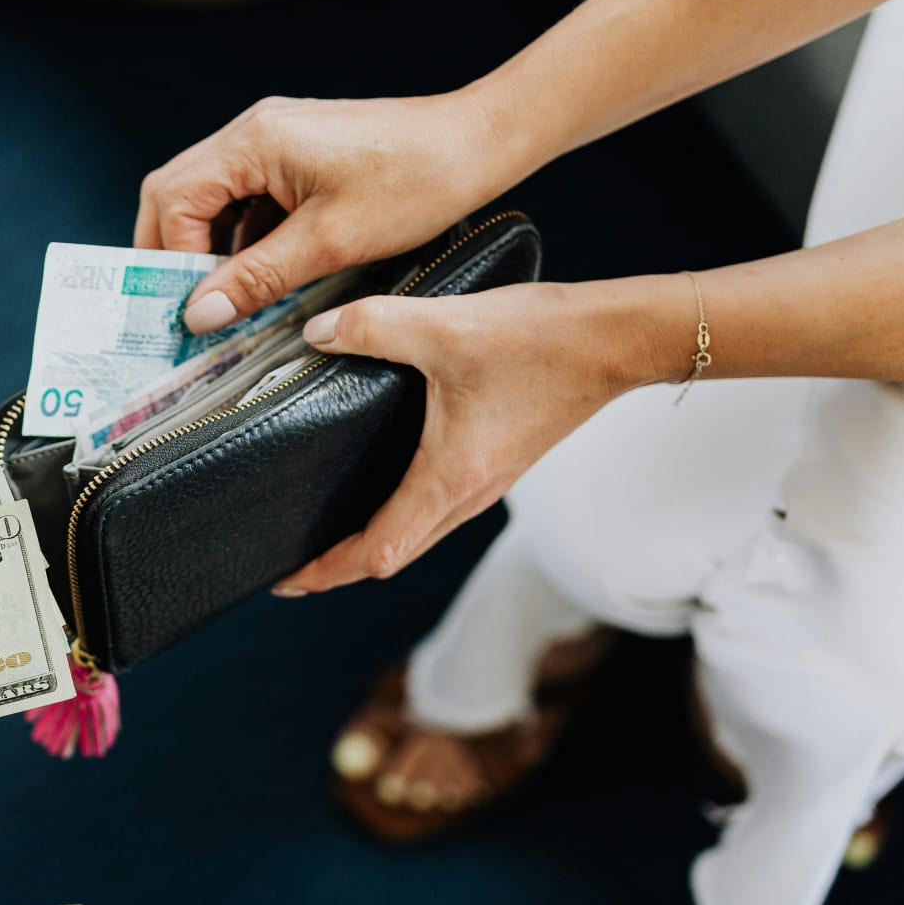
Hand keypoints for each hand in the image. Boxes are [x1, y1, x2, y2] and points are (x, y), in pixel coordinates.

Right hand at [135, 90, 524, 332]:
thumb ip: (257, 278)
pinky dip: (244, 239)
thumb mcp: (329, 243)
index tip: (190, 310)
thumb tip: (198, 314)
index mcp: (254, 141)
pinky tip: (266, 275)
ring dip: (211, 249)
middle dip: (175, 254)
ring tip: (231, 299)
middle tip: (188, 308)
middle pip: (177, 193)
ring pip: (211, 199)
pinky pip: (247, 198)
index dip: (171, 259)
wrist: (479, 142)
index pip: (173, 199)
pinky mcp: (297, 155)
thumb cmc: (415, 182)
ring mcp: (274, 139)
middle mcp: (254, 130)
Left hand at [272, 278, 669, 592]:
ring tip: (321, 536)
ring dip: (369, 546)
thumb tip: (315, 331)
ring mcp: (484, 485)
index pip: (376, 553)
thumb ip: (372, 325)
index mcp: (448, 480)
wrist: (618, 338)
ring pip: (416, 537)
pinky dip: (398, 518)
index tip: (284, 578)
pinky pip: (435, 511)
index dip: (325, 571)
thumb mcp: (445, 326)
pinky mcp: (494, 465)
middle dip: (337, 570)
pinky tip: (375, 489)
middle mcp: (467, 496)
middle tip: (288, 567)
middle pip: (391, 557)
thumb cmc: (541, 341)